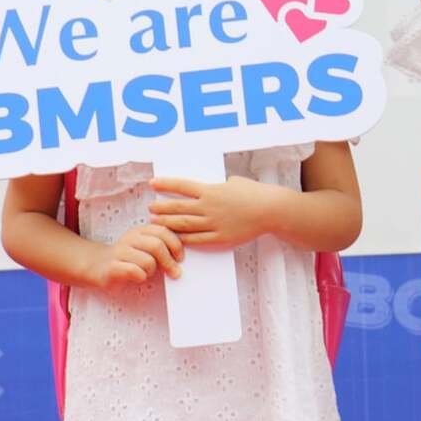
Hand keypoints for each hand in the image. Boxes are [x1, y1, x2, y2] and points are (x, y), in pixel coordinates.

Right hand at [84, 223, 184, 287]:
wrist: (97, 266)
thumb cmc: (128, 258)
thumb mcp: (145, 247)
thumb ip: (162, 245)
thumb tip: (183, 256)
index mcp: (141, 230)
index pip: (163, 231)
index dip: (176, 245)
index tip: (181, 258)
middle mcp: (130, 238)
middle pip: (157, 246)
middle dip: (169, 262)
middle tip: (175, 273)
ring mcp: (119, 251)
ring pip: (147, 261)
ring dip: (152, 271)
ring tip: (146, 273)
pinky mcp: (112, 267)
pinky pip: (135, 272)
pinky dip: (141, 277)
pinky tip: (137, 277)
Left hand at [146, 175, 280, 251]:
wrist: (270, 210)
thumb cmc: (255, 193)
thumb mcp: (234, 181)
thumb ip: (219, 185)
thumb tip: (210, 185)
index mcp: (211, 190)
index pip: (182, 186)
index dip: (166, 184)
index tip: (153, 183)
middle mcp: (209, 207)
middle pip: (178, 207)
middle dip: (162, 207)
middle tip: (150, 208)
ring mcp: (213, 223)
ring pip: (184, 224)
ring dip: (168, 223)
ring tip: (156, 222)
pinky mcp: (220, 237)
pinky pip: (197, 239)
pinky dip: (184, 239)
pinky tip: (175, 238)